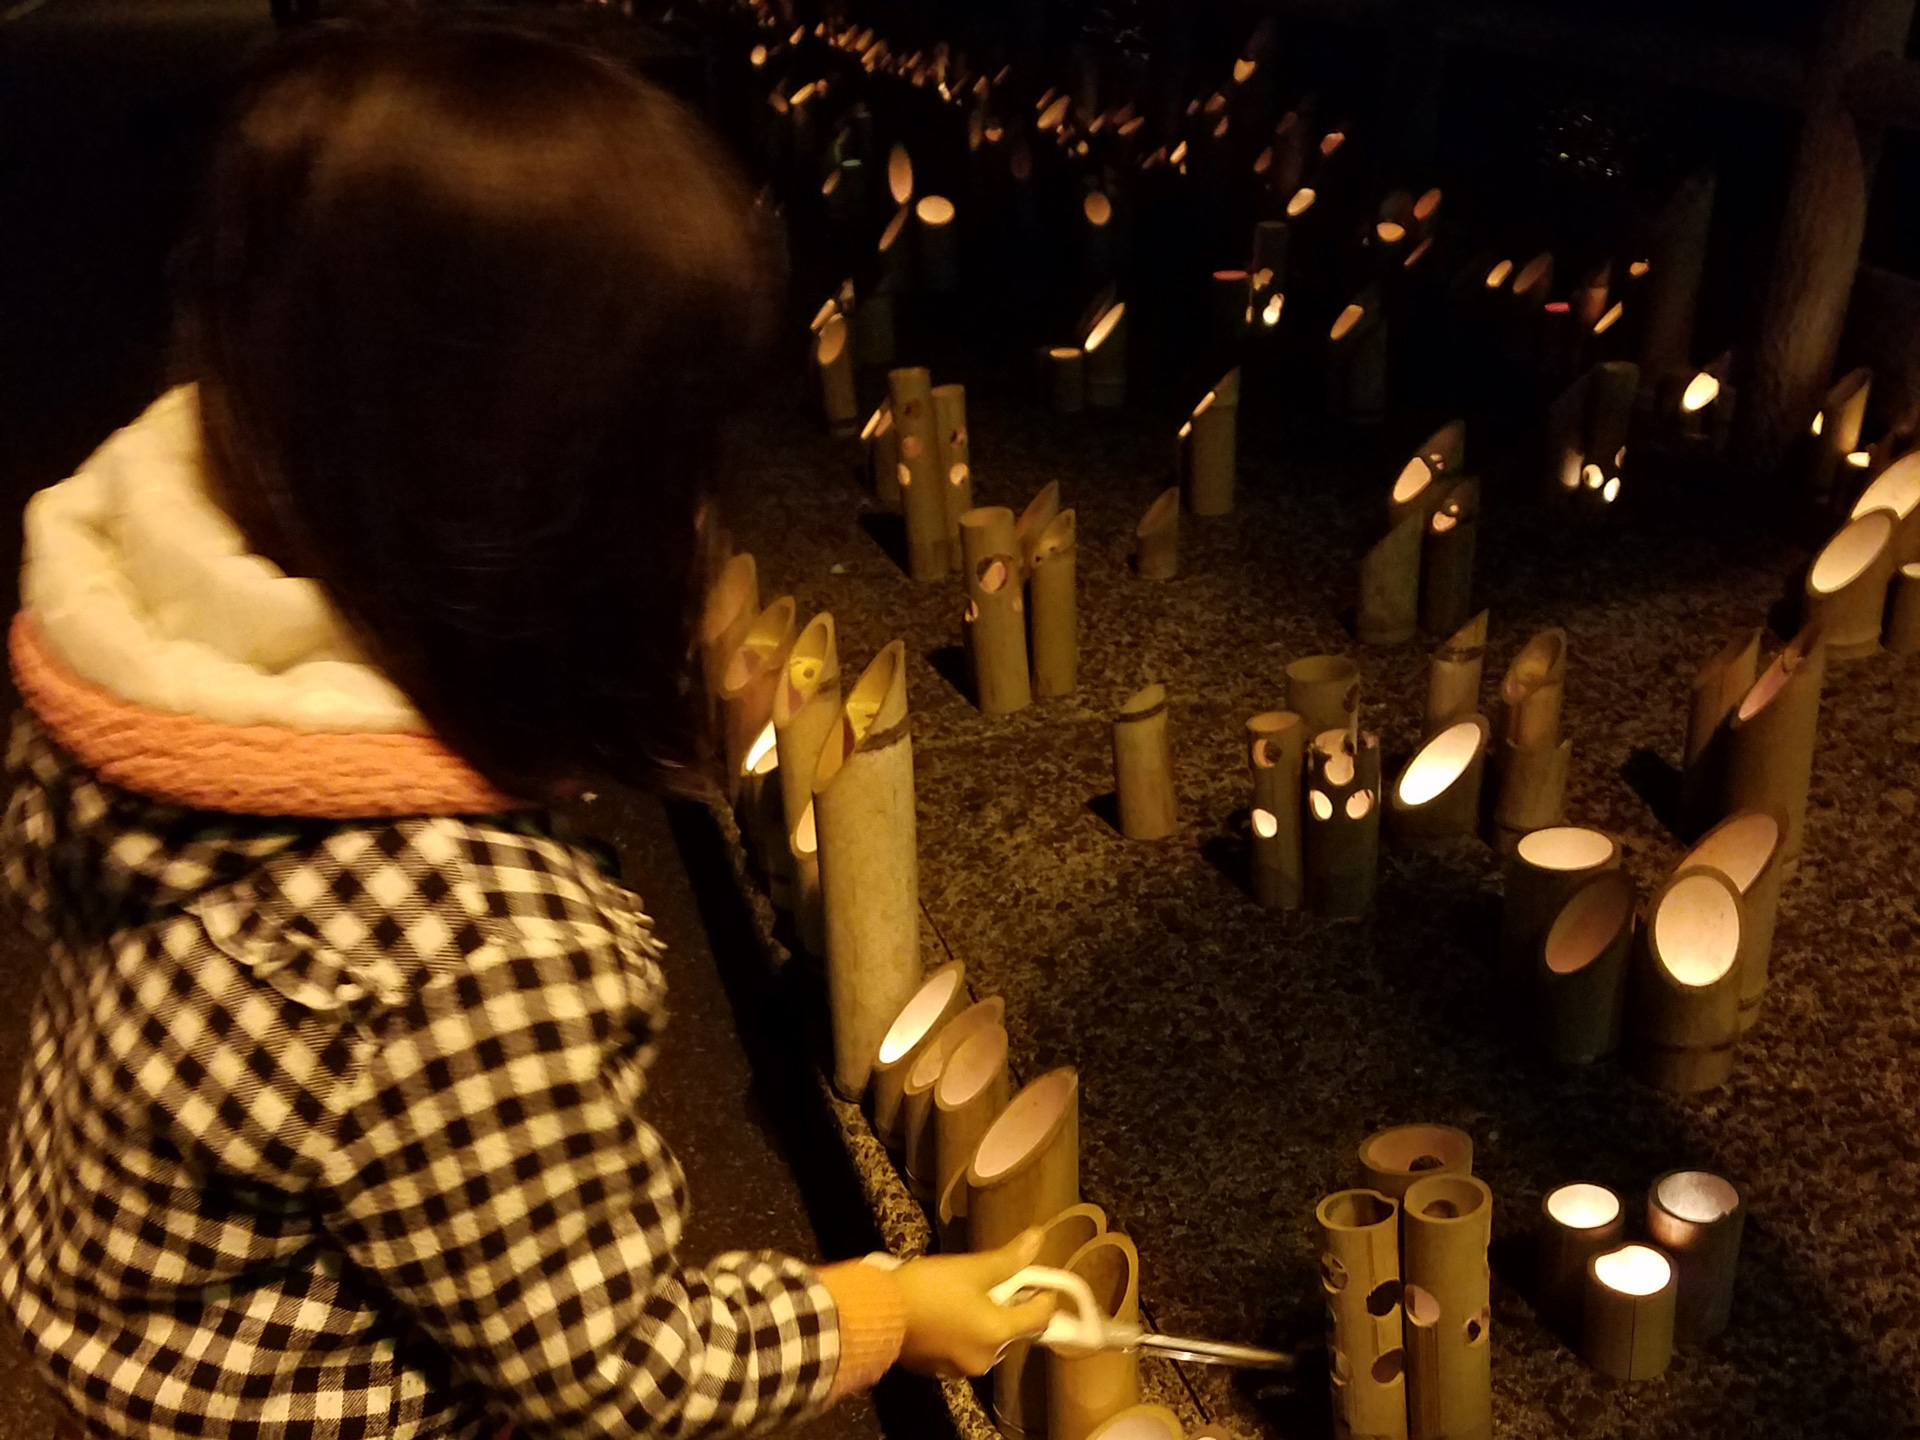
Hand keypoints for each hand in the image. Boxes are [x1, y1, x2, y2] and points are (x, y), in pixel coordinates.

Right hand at [893, 1228, 1058, 1378]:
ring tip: (973, 1295)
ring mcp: (960, 1369)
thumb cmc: (929, 1288)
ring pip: (989, 1342)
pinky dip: (966, 1333)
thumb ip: (1009, 1259)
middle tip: (1002, 1282)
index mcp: (998, 1335)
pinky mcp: (938, 1370)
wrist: (877, 1314)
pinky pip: (965, 1350)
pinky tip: (950, 1313)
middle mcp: (986, 1360)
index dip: (1045, 1297)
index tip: (1039, 1280)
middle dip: (1013, 1308)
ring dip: (989, 1321)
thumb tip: (1038, 1239)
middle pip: (1015, 1332)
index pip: (1040, 1319)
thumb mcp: (972, 1268)